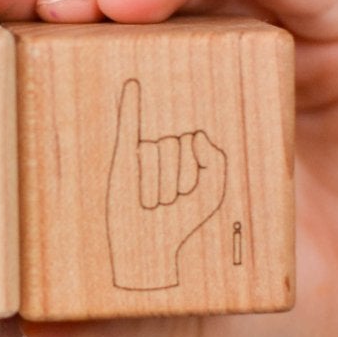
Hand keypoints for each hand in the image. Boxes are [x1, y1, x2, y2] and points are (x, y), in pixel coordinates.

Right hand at [105, 80, 226, 289]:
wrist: (150, 250)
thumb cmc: (182, 222)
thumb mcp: (212, 194)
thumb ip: (216, 161)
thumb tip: (195, 136)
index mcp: (190, 150)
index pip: (195, 139)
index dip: (194, 166)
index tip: (189, 189)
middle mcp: (166, 146)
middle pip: (174, 144)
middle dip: (173, 179)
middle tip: (167, 201)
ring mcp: (142, 151)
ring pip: (152, 152)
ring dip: (154, 186)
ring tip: (150, 202)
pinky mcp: (121, 158)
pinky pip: (126, 125)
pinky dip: (128, 104)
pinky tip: (133, 85)